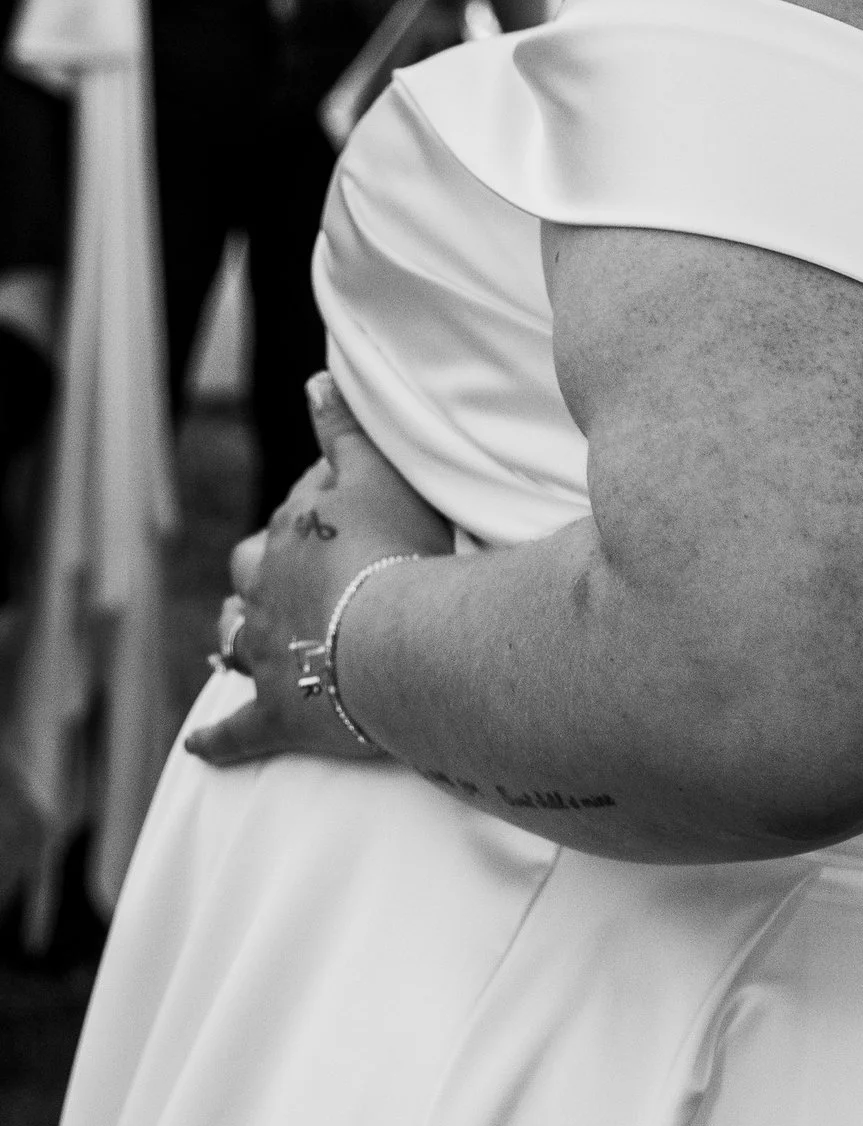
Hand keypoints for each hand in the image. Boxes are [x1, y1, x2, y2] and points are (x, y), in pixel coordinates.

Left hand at [188, 372, 451, 769]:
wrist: (402, 643)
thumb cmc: (399, 554)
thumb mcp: (378, 475)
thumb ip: (343, 430)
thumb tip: (312, 378)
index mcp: (293, 534)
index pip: (297, 513)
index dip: (318, 511)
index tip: (342, 513)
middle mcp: (267, 592)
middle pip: (251, 573)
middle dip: (261, 573)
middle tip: (283, 578)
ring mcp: (268, 656)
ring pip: (236, 641)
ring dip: (236, 638)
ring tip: (238, 642)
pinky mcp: (277, 717)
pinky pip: (236, 732)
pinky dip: (216, 739)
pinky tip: (198, 747)